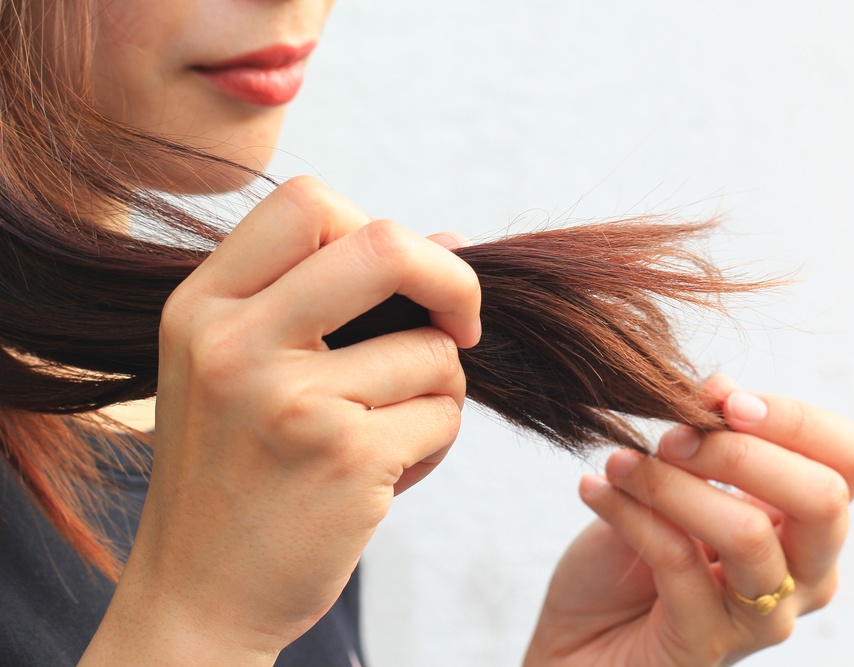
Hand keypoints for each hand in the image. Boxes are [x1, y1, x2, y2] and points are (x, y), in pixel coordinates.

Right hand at [81, 177, 480, 664]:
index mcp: (202, 307)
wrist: (200, 595)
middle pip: (384, 243)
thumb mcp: (247, 368)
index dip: (375, 225)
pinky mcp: (345, 457)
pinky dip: (435, 443)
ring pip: (433, 349)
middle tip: (462, 325)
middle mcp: (235, 342)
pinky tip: (385, 477)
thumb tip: (454, 238)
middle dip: (452, 278)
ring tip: (386, 435)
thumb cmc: (235, 472)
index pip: (307, 201)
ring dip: (437, 391)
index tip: (402, 281)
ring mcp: (290, 400)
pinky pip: (443, 414)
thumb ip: (337, 296)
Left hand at [524, 376, 853, 666]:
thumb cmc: (630, 558)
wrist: (578, 639)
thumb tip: (722, 388)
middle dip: (738, 451)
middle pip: (823, 498)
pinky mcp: (706, 645)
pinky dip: (628, 513)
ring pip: (747, 533)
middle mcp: (805, 574)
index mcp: (808, 523)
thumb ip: (704, 438)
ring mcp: (763, 619)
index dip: (795, 418)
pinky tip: (592, 489)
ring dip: (672, 482)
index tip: (722, 400)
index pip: (852, 458)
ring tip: (618, 462)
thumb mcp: (670, 483)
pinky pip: (678, 564)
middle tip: (669, 437)